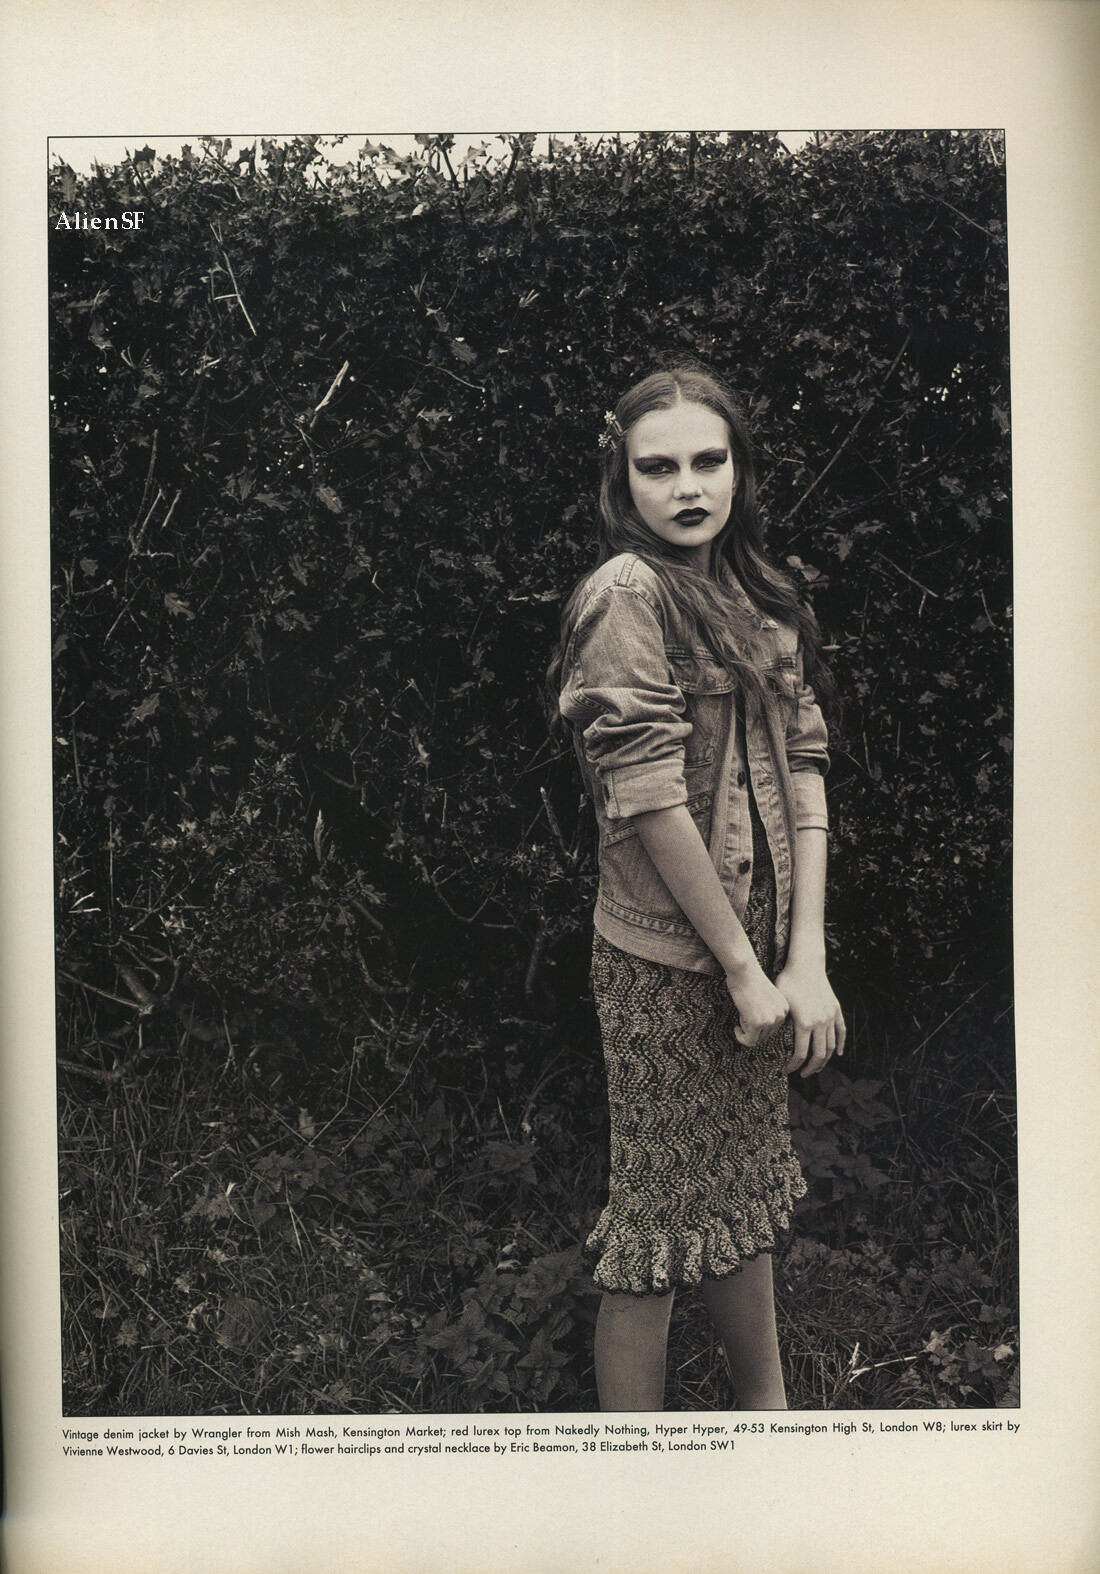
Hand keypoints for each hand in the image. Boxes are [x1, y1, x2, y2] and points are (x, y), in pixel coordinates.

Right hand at [724, 963, 789, 1048]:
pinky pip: (749, 1041)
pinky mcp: (757, 1023)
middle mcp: (781, 1015)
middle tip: (742, 1019)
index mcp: (784, 1008)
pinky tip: (736, 1029)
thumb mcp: (765, 997)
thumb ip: (767, 1011)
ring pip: (757, 1039)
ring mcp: (770, 1020)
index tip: (749, 1019)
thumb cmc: (749, 979)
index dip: (760, 1026)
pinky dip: (741, 1038)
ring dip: (746, 1032)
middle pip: (766, 1035)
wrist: (744, 971)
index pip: (773, 1028)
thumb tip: (761, 1029)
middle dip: (753, 1030)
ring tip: (740, 1019)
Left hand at [774, 961, 845, 1076]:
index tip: (788, 1070)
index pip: (800, 1054)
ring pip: (831, 1046)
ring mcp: (830, 1017)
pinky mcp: (836, 1010)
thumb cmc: (788, 982)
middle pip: (819, 1055)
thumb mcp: (781, 1003)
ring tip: (816, 1067)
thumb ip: (782, 1023)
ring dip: (824, 1060)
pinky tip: (837, 1053)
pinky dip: (839, 1044)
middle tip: (803, 1074)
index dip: (794, 1066)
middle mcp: (820, 1023)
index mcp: (805, 1023)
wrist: (806, 965)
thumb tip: (772, 1041)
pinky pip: (840, 1032)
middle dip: (810, 1068)